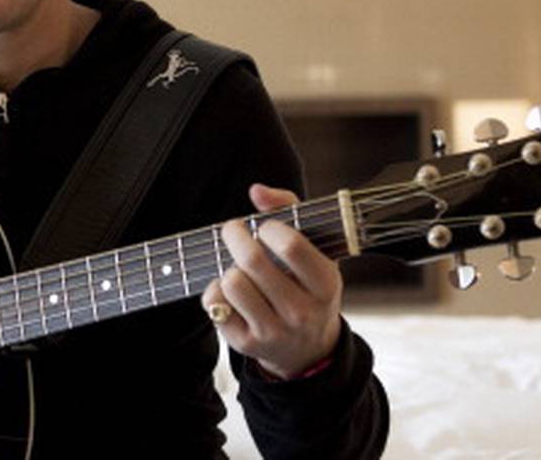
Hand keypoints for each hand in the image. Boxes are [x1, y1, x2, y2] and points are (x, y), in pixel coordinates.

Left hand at [202, 183, 342, 379]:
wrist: (307, 348)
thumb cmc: (306, 288)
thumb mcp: (314, 250)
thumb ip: (289, 209)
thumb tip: (258, 191)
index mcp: (325, 284)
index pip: (291, 245)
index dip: (269, 228)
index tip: (264, 227)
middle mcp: (302, 312)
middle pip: (253, 260)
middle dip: (235, 235)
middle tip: (233, 230)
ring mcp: (274, 331)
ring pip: (232, 282)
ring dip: (228, 268)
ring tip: (240, 270)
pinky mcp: (247, 343)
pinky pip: (215, 304)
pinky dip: (216, 292)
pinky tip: (231, 293)